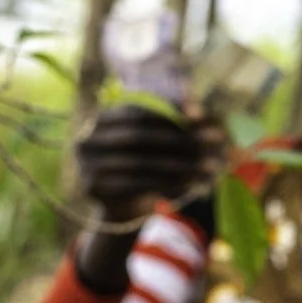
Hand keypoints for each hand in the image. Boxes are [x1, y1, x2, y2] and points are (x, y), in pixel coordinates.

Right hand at [74, 105, 220, 223]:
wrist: (122, 203)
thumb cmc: (144, 162)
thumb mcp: (156, 139)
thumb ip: (171, 117)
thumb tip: (194, 99)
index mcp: (101, 120)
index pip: (138, 112)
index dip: (171, 114)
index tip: (204, 119)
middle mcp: (88, 140)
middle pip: (140, 137)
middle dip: (180, 140)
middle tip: (214, 143)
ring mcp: (87, 165)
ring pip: (141, 163)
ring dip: (181, 165)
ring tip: (210, 166)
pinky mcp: (94, 188)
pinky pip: (137, 184)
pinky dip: (167, 183)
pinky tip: (192, 183)